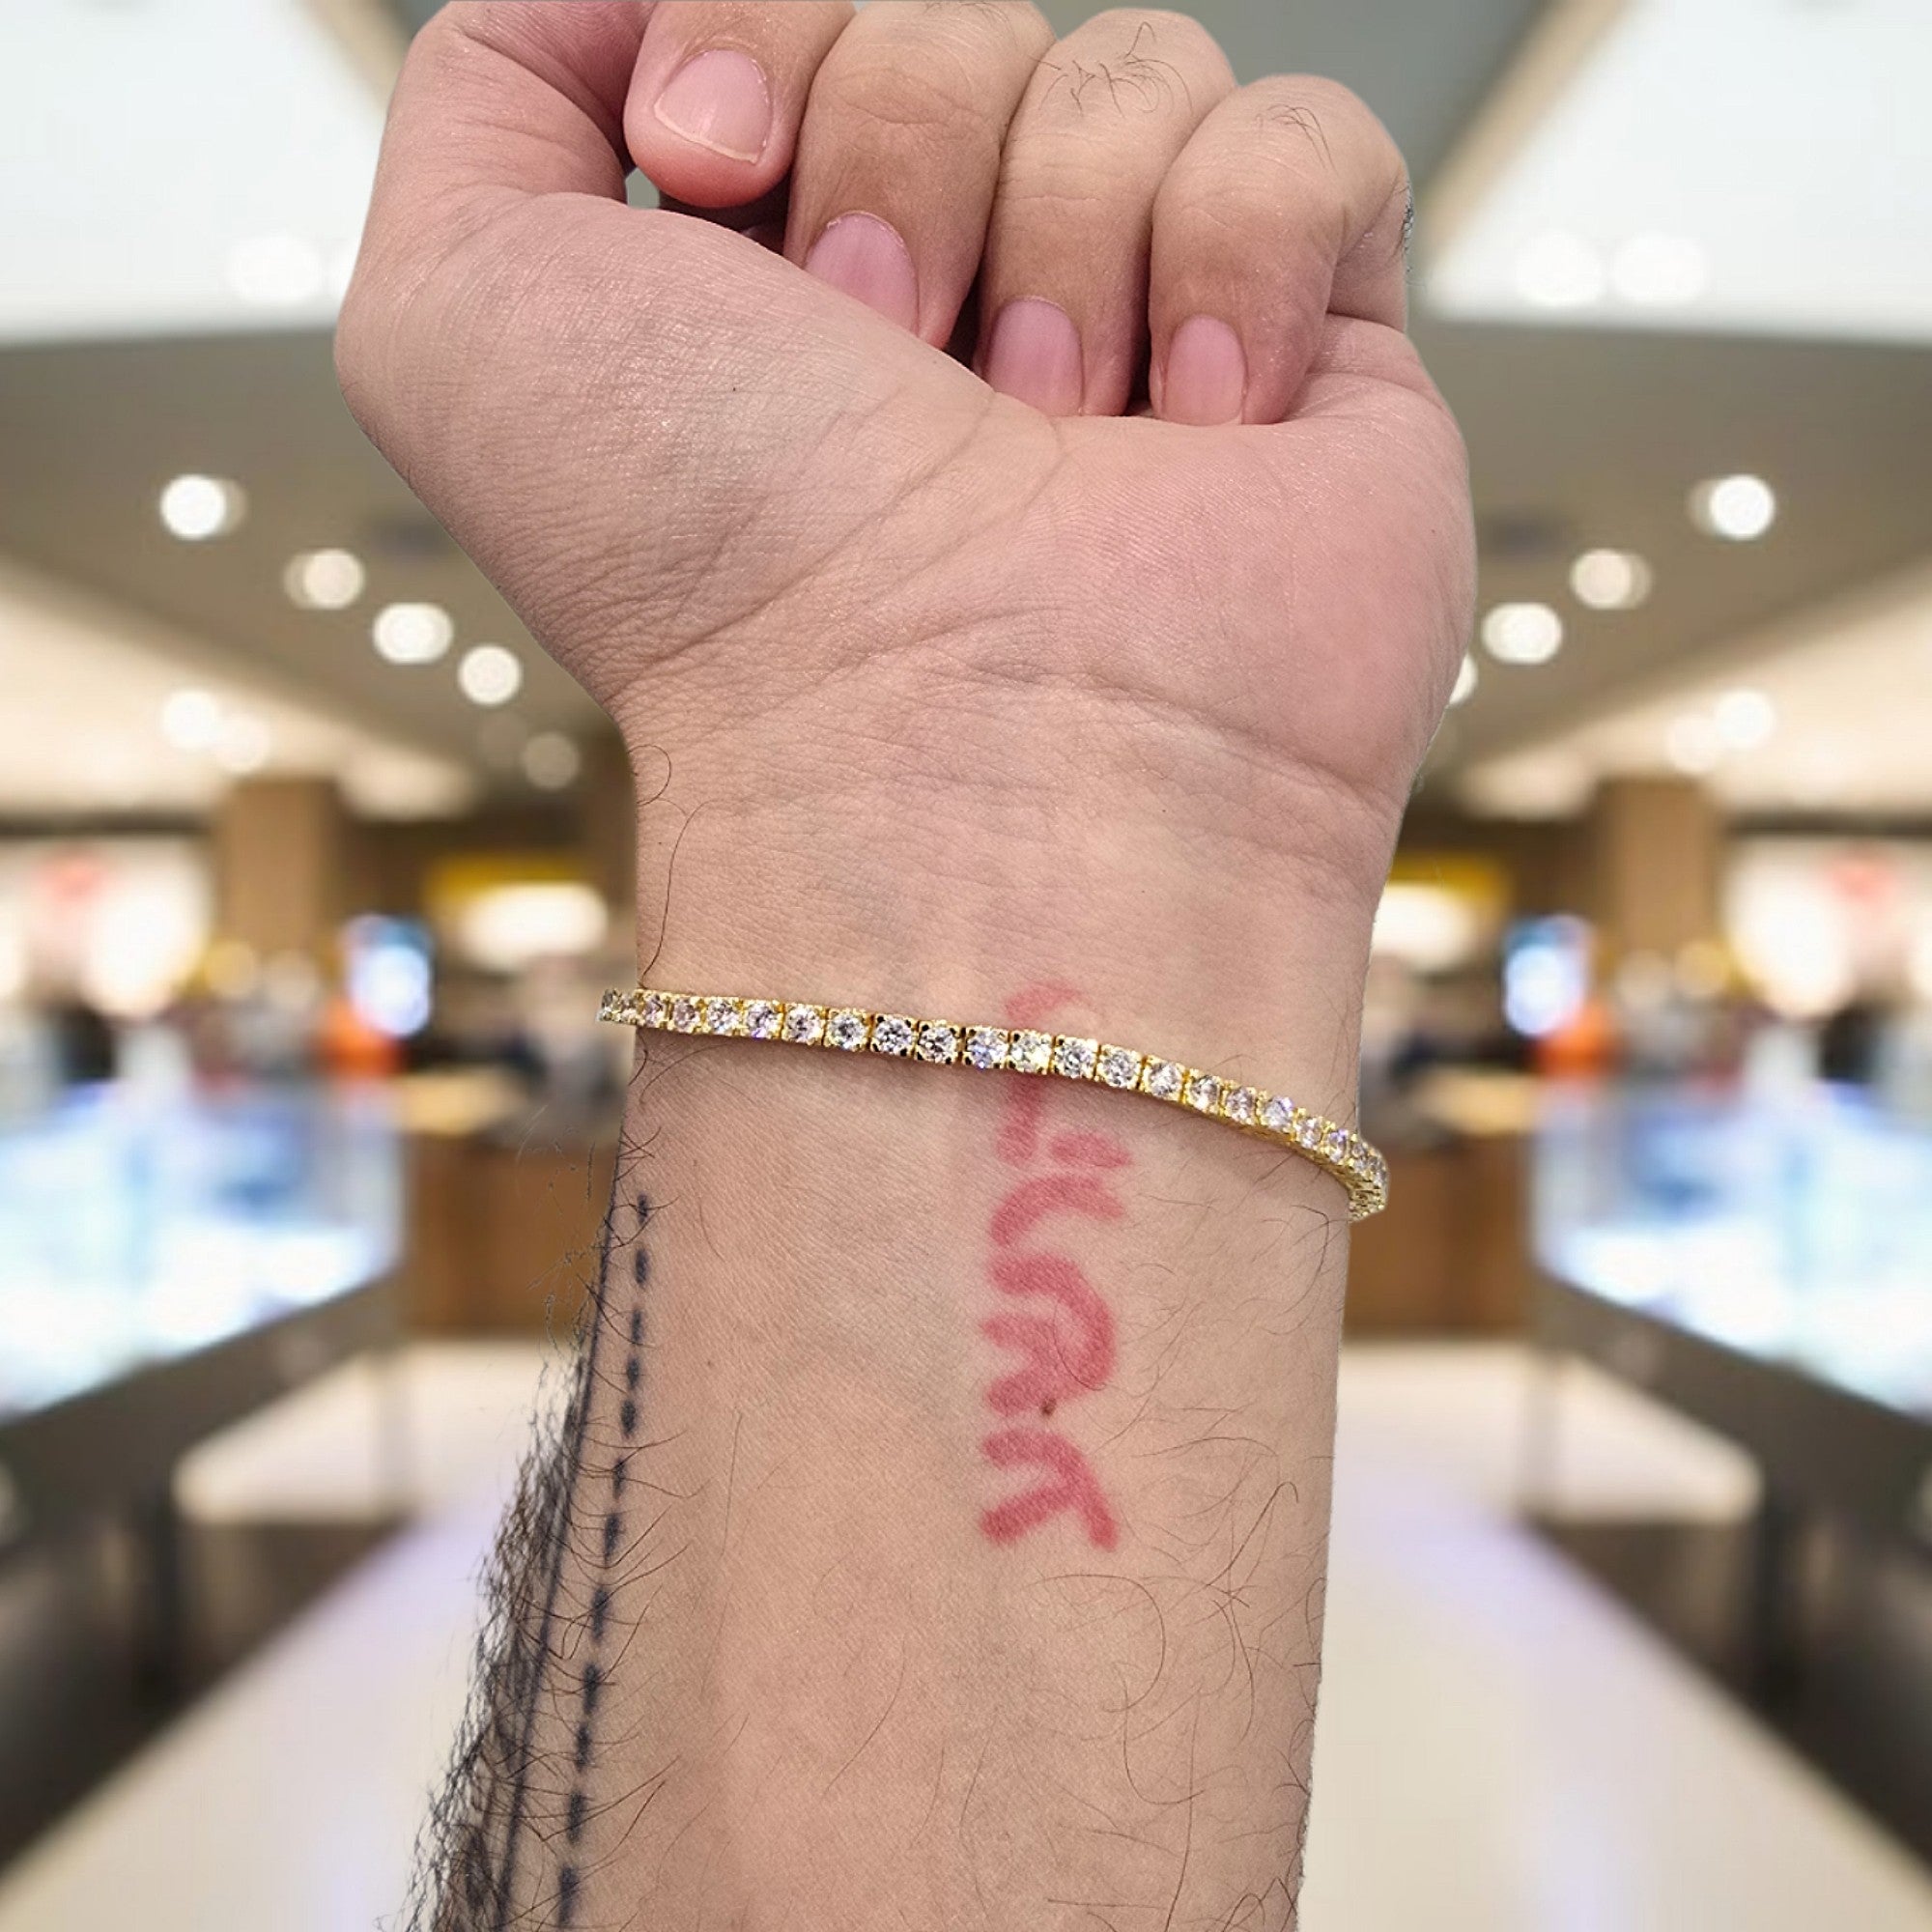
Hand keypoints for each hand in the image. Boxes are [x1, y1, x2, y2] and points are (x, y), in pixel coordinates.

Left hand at [342, 2, 1473, 1092]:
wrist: (951, 757)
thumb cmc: (715, 575)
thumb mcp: (459, 308)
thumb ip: (493, 81)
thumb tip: (657, 14)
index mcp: (778, 263)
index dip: (754, 27)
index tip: (717, 170)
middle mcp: (957, 285)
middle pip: (960, 11)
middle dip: (899, 152)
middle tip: (889, 359)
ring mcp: (1138, 315)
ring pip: (1136, 62)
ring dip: (1056, 242)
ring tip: (1038, 436)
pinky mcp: (1313, 356)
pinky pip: (1312, 144)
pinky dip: (1236, 265)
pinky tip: (1190, 427)